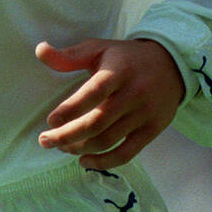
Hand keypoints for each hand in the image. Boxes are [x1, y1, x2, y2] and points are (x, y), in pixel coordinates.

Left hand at [34, 37, 185, 168]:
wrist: (172, 65)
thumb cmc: (126, 58)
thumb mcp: (99, 49)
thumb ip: (69, 55)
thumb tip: (40, 51)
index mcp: (118, 71)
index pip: (93, 93)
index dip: (70, 109)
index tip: (51, 121)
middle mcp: (133, 93)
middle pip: (97, 122)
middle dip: (67, 136)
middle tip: (45, 141)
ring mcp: (144, 114)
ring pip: (108, 139)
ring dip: (80, 148)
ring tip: (62, 147)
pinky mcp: (152, 130)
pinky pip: (127, 153)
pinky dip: (104, 162)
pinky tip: (84, 160)